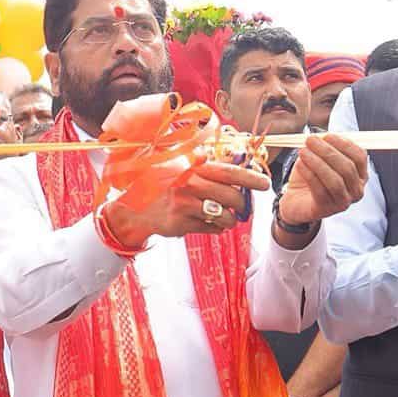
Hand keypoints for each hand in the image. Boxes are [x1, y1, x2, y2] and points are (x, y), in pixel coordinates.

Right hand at [105, 160, 269, 246]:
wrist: (133, 206)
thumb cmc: (162, 185)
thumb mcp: (182, 168)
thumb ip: (206, 167)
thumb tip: (240, 169)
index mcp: (193, 167)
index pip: (229, 171)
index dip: (250, 177)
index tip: (265, 183)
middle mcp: (190, 184)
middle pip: (231, 196)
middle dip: (242, 204)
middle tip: (243, 207)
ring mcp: (185, 205)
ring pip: (224, 216)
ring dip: (231, 219)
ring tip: (227, 218)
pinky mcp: (181, 223)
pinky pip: (211, 229)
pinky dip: (216, 228)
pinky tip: (210, 224)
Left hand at [274, 134, 368, 233]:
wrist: (297, 201)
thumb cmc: (312, 177)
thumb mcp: (321, 159)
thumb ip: (326, 147)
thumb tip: (322, 136)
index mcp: (360, 175)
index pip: (359, 157)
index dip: (344, 144)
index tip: (327, 136)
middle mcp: (356, 190)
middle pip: (347, 168)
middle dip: (327, 151)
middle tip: (311, 140)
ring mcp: (343, 202)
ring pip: (335, 180)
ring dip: (318, 163)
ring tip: (303, 151)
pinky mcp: (327, 209)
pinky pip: (320, 190)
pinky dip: (309, 174)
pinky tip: (300, 164)